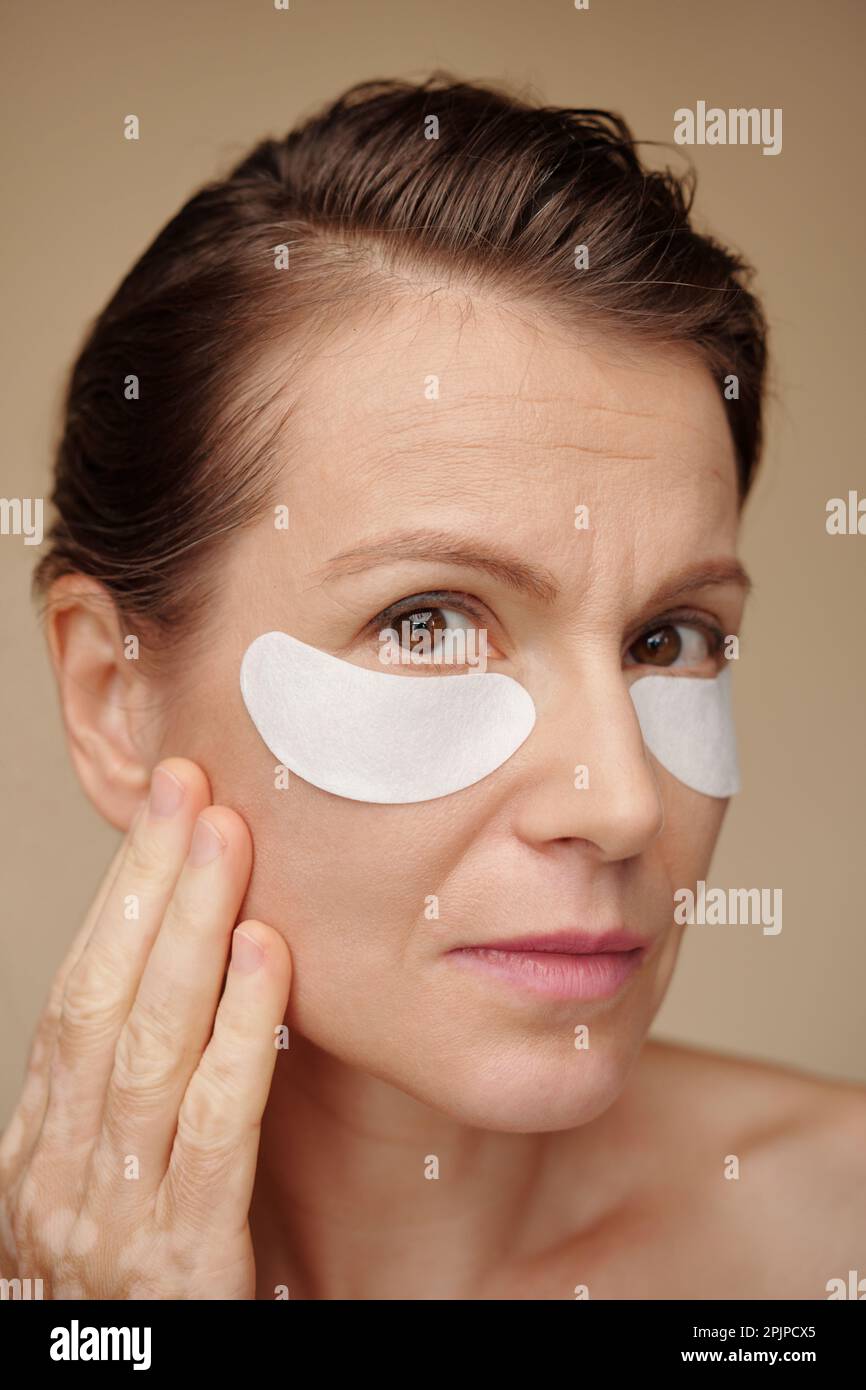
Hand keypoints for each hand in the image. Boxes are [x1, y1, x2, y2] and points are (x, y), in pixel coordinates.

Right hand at [0, 758, 290, 1298]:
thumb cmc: (140, 1295)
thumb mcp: (117, 1189)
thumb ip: (142, 1101)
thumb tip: (200, 975)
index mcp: (39, 1150)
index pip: (76, 997)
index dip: (119, 900)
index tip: (162, 815)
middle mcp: (61, 1174)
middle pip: (102, 999)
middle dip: (148, 886)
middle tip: (187, 790)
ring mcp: (114, 1218)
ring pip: (148, 1045)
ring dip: (190, 930)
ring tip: (226, 841)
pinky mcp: (184, 1263)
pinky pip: (214, 1129)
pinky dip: (239, 1035)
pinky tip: (265, 958)